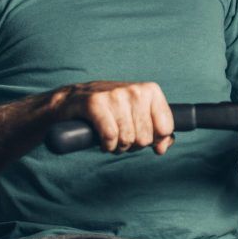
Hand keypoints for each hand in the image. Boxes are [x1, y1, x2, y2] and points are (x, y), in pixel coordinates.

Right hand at [56, 81, 174, 153]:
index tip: (142, 135)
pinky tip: (103, 141)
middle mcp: (135, 90)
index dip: (154, 139)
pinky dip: (107, 145)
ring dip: (118, 146)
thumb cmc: (110, 110)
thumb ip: (158, 132)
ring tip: (112, 137)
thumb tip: (162, 148)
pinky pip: (110, 136)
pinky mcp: (95, 103)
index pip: (165, 129)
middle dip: (133, 144)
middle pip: (145, 138)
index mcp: (150, 91)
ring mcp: (115, 95)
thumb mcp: (138, 116)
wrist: (72, 100)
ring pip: (127, 139)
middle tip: (122, 136)